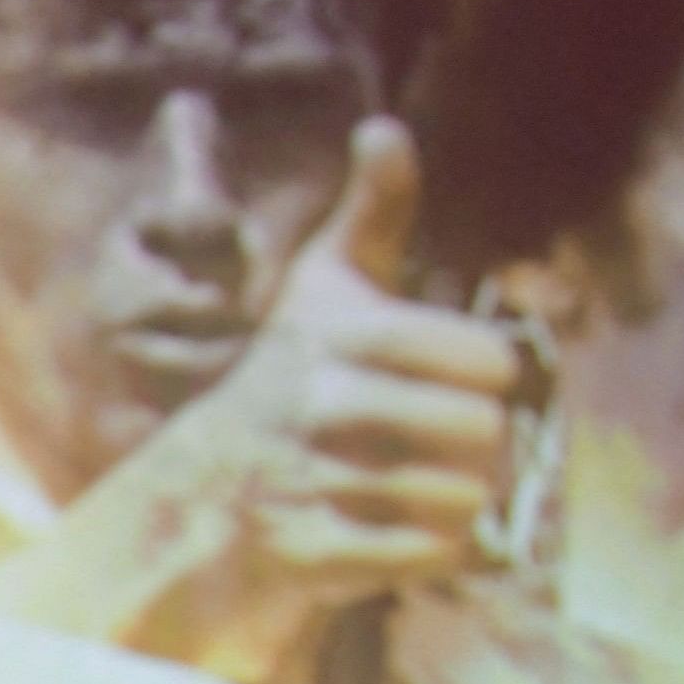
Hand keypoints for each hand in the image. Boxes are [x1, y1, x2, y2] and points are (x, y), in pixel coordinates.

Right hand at [0, 117, 521, 683]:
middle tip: (433, 447)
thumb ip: (372, 216)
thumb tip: (384, 127)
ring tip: (410, 490)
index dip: (481, 379)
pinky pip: (429, 556)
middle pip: (485, 433)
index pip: (490, 362)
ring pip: (464, 499)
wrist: (192, 499)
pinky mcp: (309, 554)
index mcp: (341, 335)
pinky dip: (429, 553)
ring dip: (453, 504)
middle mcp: (321, 404)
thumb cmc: (287, 384)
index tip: (445, 381)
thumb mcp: (324, 292)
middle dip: (474, 450)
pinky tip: (395, 533)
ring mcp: (311, 481)